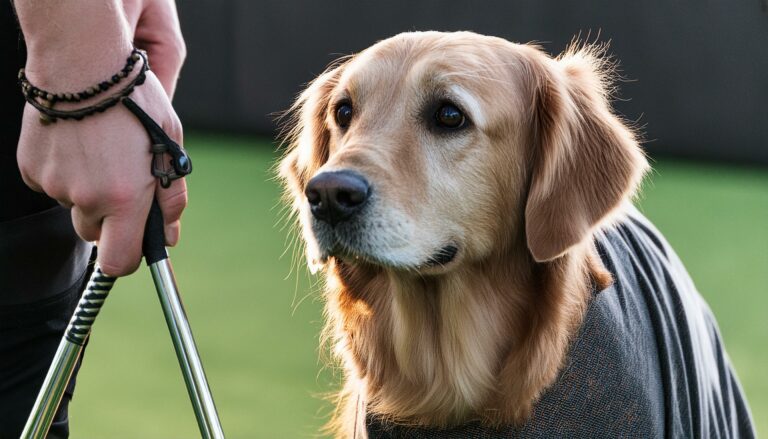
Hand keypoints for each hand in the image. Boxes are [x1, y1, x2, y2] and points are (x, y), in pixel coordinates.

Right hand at [15, 1, 186, 276]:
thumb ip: (171, 198)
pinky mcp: (32, 169)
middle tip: (122, 179)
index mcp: (125, 198)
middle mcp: (87, 197)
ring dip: (88, 191)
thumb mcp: (171, 148)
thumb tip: (170, 237)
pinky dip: (66, 173)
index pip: (120, 261)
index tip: (137, 244)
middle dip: (111, 217)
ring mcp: (55, 185)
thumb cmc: (135, 103)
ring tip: (100, 150)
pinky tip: (77, 143)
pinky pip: (53, 186)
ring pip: (75, 206)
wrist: (83, 64)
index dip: (130, 257)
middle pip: (96, 234)